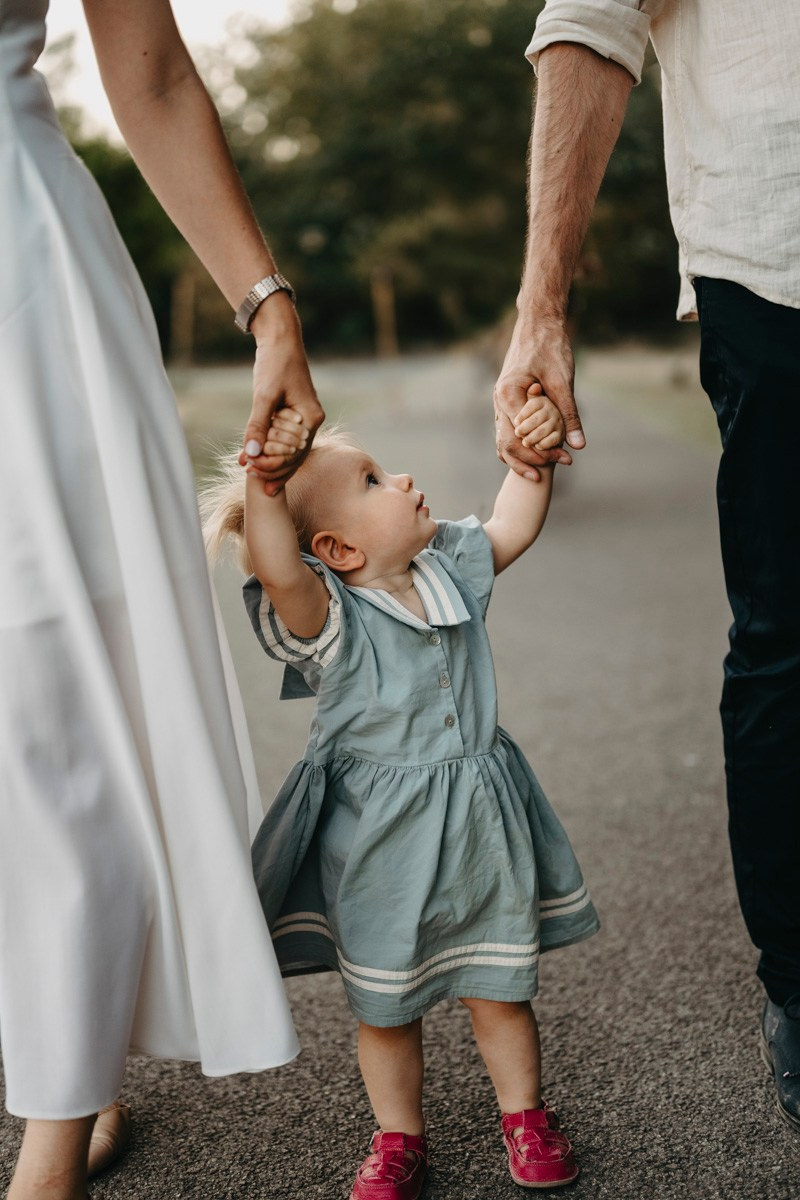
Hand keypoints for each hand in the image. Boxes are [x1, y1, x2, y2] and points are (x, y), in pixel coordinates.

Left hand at [239, 294, 323, 494]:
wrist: (280, 340)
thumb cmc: (275, 363)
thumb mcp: (264, 395)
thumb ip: (258, 425)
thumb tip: (252, 454)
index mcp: (311, 418)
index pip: (294, 453)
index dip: (273, 465)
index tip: (252, 470)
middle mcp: (310, 422)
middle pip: (294, 457)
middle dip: (272, 469)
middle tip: (251, 479)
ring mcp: (303, 421)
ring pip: (289, 452)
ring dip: (270, 463)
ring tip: (253, 476)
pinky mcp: (293, 416)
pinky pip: (283, 440)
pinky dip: (269, 449)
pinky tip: (254, 459)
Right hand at [493, 314, 582, 478]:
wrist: (539, 322)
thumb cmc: (550, 347)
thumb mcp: (563, 382)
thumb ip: (569, 415)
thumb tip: (578, 445)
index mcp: (508, 395)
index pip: (521, 436)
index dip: (542, 452)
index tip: (566, 458)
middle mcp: (498, 401)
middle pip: (507, 444)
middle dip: (532, 460)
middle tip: (559, 466)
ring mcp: (499, 403)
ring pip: (504, 440)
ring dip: (524, 456)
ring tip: (545, 471)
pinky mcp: (506, 402)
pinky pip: (507, 431)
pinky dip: (520, 446)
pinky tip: (538, 454)